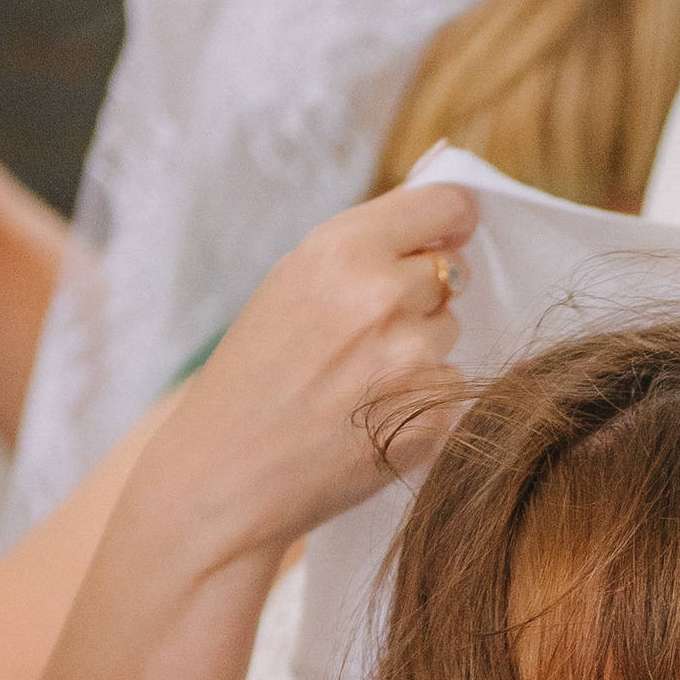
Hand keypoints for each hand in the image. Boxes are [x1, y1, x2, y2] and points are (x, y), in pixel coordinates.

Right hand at [152, 181, 478, 564]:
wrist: (226, 474)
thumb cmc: (251, 377)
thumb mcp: (289, 285)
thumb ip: (362, 250)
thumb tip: (445, 225)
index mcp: (343, 251)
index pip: (445, 205)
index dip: (453, 218)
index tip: (451, 230)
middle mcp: (383, 297)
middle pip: (451, 272)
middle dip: (420, 294)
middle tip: (363, 332)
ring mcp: (412, 360)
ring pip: (449, 332)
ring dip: (420, 349)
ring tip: (357, 379)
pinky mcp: (431, 417)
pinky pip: (450, 387)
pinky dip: (421, 400)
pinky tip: (369, 416)